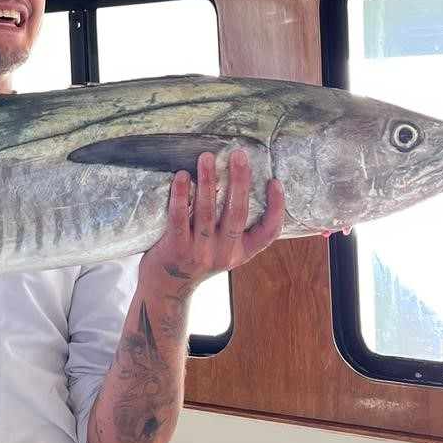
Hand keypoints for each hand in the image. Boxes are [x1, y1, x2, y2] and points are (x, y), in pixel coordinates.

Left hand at [138, 149, 285, 298]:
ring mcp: (200, 253)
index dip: (276, 207)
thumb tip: (239, 181)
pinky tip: (180, 177)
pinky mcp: (176, 250)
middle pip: (237, 214)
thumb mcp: (222, 249)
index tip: (274, 182)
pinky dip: (180, 196)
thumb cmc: (195, 258)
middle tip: (238, 155)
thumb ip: (232, 225)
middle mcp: (224, 253)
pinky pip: (179, 219)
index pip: (268, 232)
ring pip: (207, 212)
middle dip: (239, 181)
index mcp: (241, 252)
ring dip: (208, 181)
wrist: (166, 287)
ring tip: (206, 158)